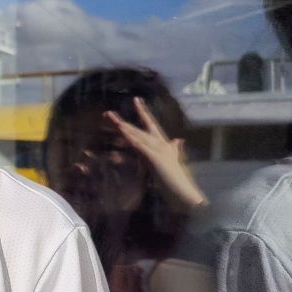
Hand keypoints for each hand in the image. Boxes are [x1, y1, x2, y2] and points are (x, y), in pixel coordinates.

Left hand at [106, 96, 207, 210]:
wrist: (184, 192)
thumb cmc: (177, 179)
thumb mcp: (174, 162)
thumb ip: (174, 150)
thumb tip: (177, 139)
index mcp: (162, 143)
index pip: (150, 124)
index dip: (143, 111)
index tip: (136, 99)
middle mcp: (160, 143)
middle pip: (138, 128)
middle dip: (122, 122)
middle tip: (107, 113)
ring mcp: (158, 150)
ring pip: (137, 135)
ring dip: (123, 127)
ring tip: (110, 118)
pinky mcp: (155, 158)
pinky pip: (140, 146)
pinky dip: (131, 138)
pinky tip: (123, 132)